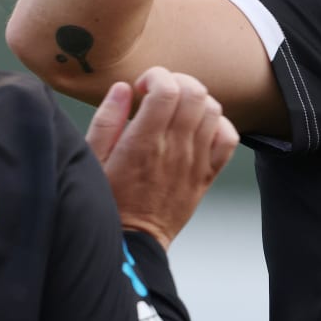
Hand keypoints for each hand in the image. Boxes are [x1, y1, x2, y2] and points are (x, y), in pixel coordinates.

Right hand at [86, 66, 239, 248]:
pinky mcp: (207, 175)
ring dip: (196, 100)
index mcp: (144, 142)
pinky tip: (198, 128)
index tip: (142, 87)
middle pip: (195, 93)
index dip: (156, 76)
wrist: (132, 243)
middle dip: (177, 81)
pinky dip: (218, 124)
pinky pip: (228, 139)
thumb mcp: (91, 159)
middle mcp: (175, 148)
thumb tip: (123, 88)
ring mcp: (196, 162)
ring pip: (213, 110)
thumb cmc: (107, 202)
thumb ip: (107, 120)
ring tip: (177, 108)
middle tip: (160, 92)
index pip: (167, 89)